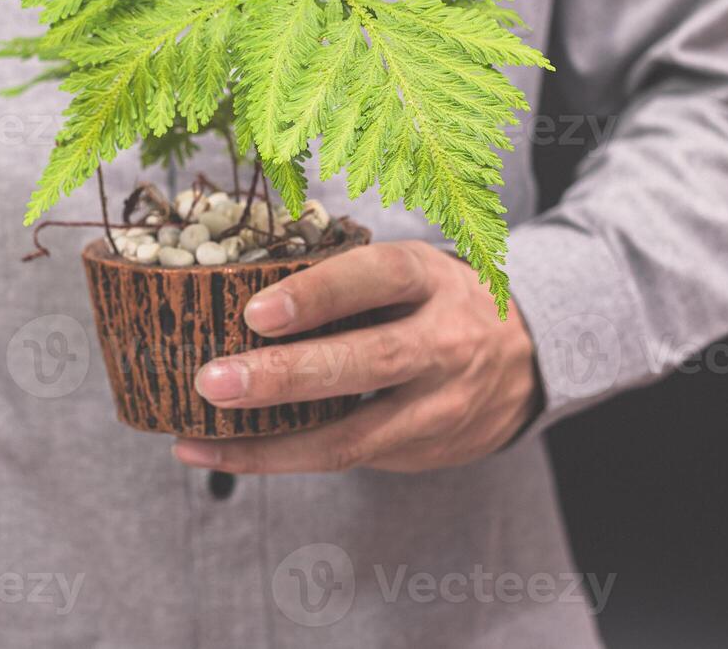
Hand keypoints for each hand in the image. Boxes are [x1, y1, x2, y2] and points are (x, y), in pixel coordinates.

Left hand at [172, 241, 541, 473]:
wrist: (529, 359)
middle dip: (284, 377)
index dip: (316, 295)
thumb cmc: (434, 301)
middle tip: (213, 381)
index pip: (375, 279)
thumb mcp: (408, 270)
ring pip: (352, 436)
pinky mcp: (423, 451)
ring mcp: (438, 406)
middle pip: (366, 362)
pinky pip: (345, 458)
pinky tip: (225, 453)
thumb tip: (235, 279)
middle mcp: (443, 343)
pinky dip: (279, 458)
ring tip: (198, 438)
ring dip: (267, 444)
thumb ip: (344, 278)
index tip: (255, 311)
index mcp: (429, 280)